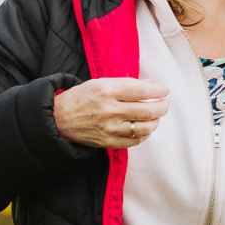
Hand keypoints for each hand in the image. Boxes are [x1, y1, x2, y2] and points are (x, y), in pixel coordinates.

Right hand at [52, 78, 169, 148]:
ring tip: (155, 116)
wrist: (59, 118)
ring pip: (145, 128)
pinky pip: (135, 141)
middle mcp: (110, 110)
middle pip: (148, 110)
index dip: (158, 90)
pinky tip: (144, 128)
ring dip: (155, 122)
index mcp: (107, 90)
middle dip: (162, 107)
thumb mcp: (101, 82)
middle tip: (164, 104)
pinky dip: (144, 135)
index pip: (141, 90)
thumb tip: (151, 86)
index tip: (164, 90)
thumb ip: (126, 84)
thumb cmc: (82, 97)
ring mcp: (110, 128)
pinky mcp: (108, 142)